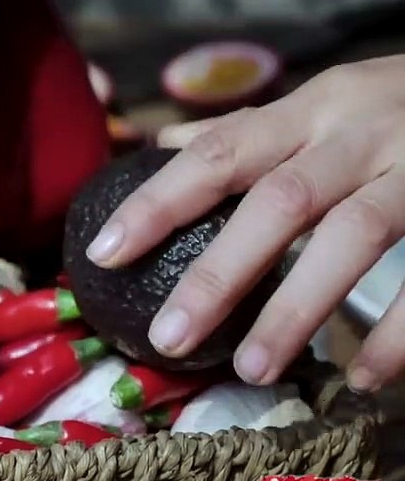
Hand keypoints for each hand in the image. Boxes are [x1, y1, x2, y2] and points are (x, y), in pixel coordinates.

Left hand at [86, 56, 404, 391]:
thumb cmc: (397, 101)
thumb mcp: (324, 102)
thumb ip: (251, 130)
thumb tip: (166, 146)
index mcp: (311, 110)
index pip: (219, 154)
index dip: (159, 202)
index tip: (105, 253)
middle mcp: (359, 134)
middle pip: (280, 203)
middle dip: (220, 274)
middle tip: (168, 337)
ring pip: (356, 237)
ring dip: (299, 309)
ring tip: (252, 369)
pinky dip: (399, 331)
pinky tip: (365, 378)